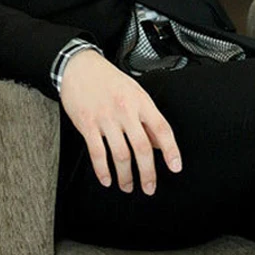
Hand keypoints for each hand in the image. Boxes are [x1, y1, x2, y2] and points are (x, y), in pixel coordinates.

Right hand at [60, 50, 181, 195]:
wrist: (79, 67)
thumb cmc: (107, 79)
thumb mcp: (134, 91)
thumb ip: (146, 116)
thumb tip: (157, 142)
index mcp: (140, 101)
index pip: (161, 128)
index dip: (171, 150)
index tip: (175, 167)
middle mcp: (125, 110)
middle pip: (142, 147)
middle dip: (148, 172)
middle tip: (149, 187)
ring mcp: (105, 118)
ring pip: (120, 154)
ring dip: (125, 176)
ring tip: (127, 185)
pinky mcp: (87, 124)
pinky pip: (97, 153)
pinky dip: (103, 170)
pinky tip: (107, 179)